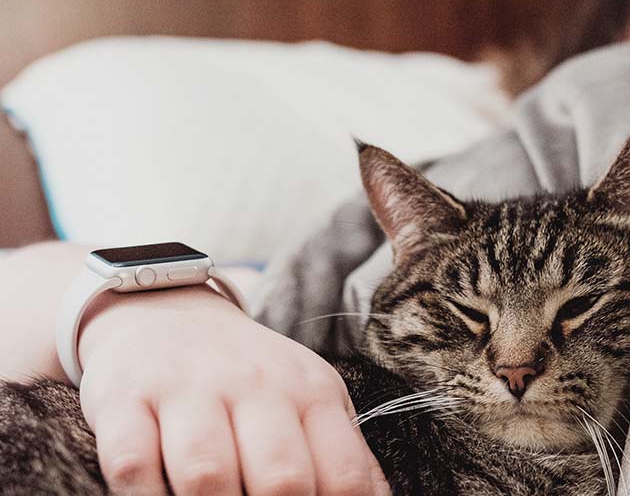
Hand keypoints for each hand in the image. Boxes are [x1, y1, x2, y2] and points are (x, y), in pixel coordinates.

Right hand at [77, 285, 389, 494]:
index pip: (345, 475)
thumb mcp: (308, 396)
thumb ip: (343, 452)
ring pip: (207, 476)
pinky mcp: (126, 396)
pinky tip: (157, 495)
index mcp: (310, 392)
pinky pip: (133, 465)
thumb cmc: (249, 373)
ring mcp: (188, 388)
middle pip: (281, 479)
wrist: (167, 309)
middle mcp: (255, 385)